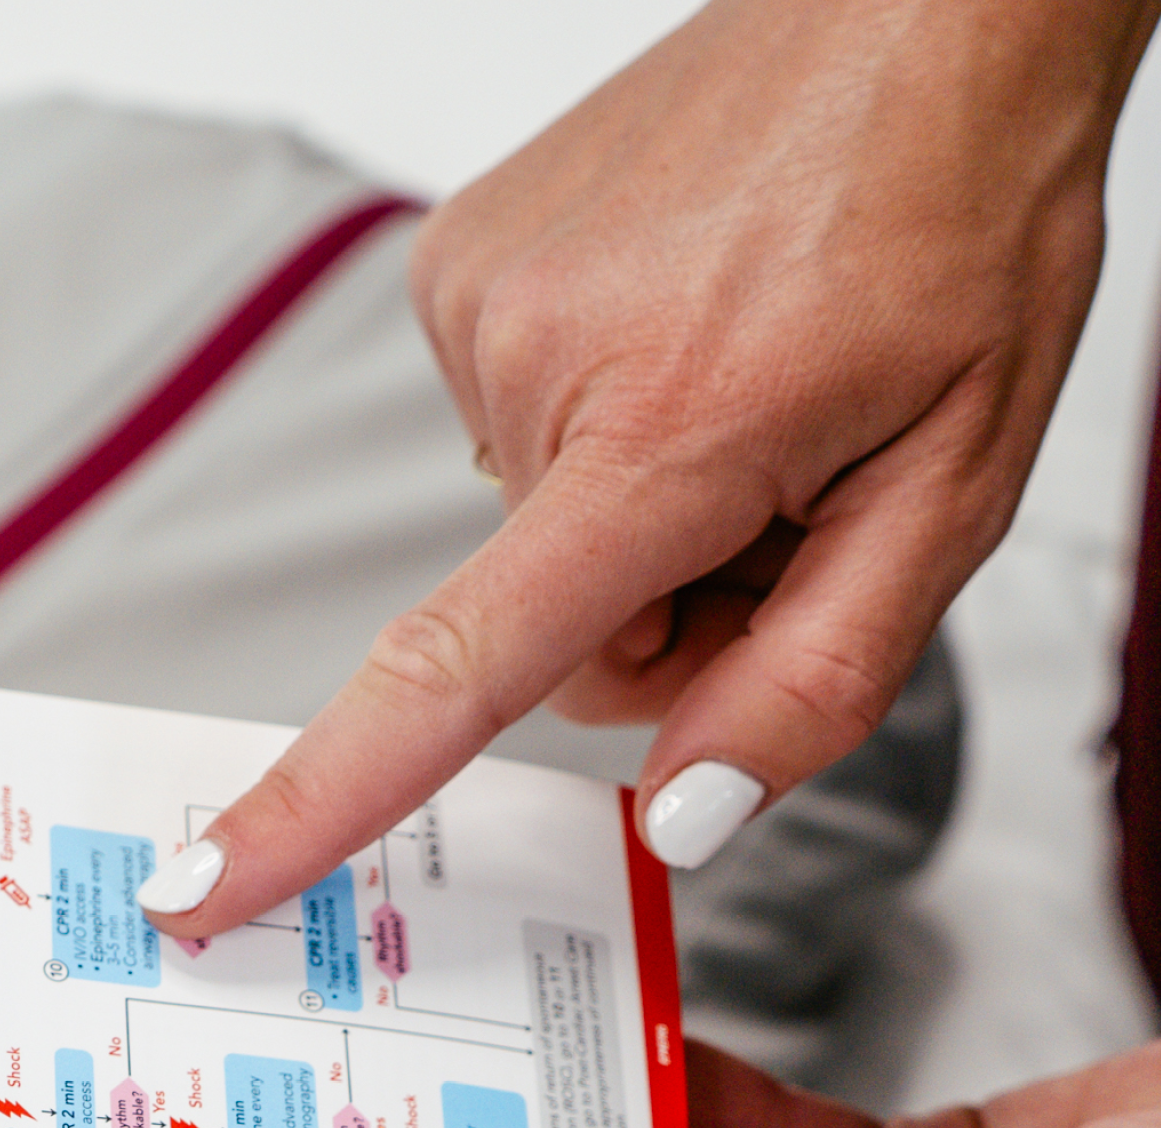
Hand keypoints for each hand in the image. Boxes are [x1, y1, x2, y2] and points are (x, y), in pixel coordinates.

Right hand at [137, 0, 1154, 934]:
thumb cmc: (958, 209)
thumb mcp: (962, 482)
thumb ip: (818, 678)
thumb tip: (681, 819)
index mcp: (663, 433)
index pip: (452, 669)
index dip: (317, 800)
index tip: (198, 885)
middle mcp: (535, 366)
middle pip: (548, 637)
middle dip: (660, 615)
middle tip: (781, 502)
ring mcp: (477, 305)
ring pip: (532, 535)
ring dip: (636, 507)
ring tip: (747, 387)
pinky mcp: (454, 265)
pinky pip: (514, 431)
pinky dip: (597, 422)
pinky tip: (683, 337)